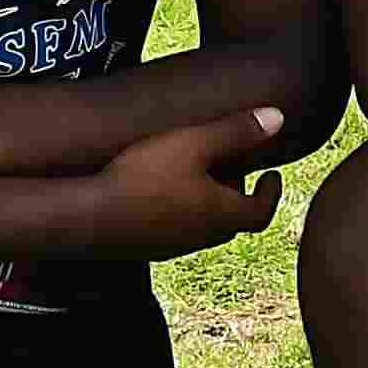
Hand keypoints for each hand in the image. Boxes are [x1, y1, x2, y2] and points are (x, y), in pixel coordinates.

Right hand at [93, 103, 289, 257]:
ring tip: (195, 175)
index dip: (271, 193)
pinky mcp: (146, 249)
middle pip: (233, 220)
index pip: (262, 212)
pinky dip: (179, 212)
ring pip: (203, 226)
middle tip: (232, 170)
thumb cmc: (143, 178)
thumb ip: (235, 131)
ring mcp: (173, 247)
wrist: (88, 219)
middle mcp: (202, 237)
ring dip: (207, 204)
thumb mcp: (192, 144)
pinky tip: (158, 191)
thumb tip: (279, 118)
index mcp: (222, 215)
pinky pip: (174, 231)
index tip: (272, 176)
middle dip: (237, 195)